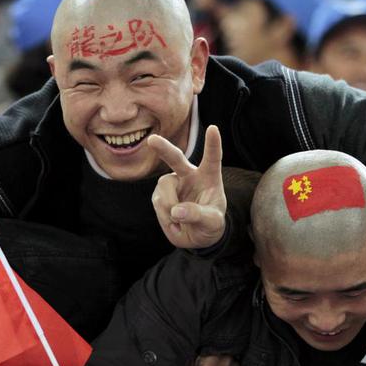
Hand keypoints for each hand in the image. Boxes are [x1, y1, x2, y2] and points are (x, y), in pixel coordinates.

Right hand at [147, 125, 226, 248]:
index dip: (213, 144)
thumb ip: (198, 215)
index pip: (212, 159)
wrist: (196, 237)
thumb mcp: (212, 222)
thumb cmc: (210, 224)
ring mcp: (173, 184)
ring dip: (170, 207)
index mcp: (208, 177)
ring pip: (164, 190)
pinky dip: (165, 216)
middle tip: (152, 140)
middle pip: (176, 159)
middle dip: (164, 149)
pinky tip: (174, 221)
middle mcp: (189, 176)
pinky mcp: (160, 195)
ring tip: (180, 220)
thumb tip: (177, 211)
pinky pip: (158, 202)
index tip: (213, 128)